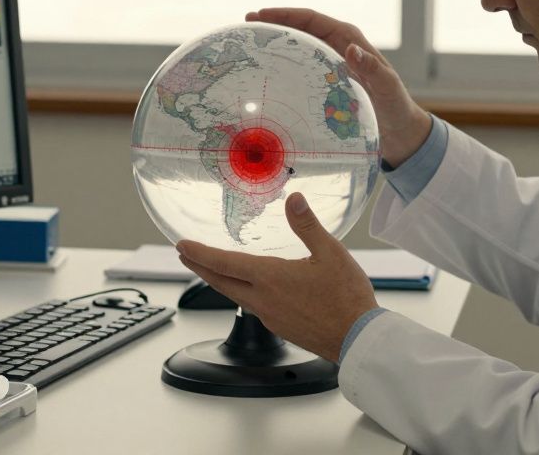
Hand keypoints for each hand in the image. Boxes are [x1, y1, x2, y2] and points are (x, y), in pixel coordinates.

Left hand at [176, 192, 377, 361]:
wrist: (357, 339)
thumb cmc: (346, 298)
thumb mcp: (330, 253)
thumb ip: (307, 225)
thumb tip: (293, 200)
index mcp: (270, 278)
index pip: (223, 263)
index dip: (199, 253)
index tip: (181, 245)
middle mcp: (263, 299)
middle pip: (220, 282)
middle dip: (199, 267)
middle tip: (184, 255)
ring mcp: (269, 316)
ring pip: (234, 295)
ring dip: (218, 280)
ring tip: (211, 269)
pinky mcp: (280, 327)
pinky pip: (252, 307)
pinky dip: (240, 293)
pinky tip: (249, 290)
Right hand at [246, 7, 431, 165]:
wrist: (400, 132)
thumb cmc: (396, 108)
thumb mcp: (387, 89)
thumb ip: (373, 70)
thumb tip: (352, 49)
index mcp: (350, 40)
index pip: (312, 19)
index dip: (285, 15)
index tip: (260, 15)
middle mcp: (338, 47)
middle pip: (301, 29)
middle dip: (274, 24)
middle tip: (247, 26)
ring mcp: (331, 64)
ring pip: (299, 47)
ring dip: (276, 44)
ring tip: (250, 46)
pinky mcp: (327, 81)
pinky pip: (301, 67)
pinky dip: (283, 65)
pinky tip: (266, 73)